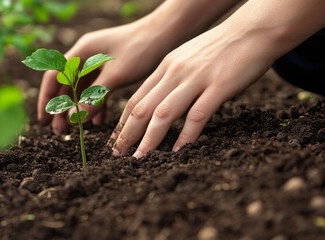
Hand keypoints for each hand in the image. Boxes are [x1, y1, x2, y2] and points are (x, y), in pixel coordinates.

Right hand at [38, 20, 175, 133]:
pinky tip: (97, 121)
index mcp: (82, 51)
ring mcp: (99, 62)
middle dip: (61, 108)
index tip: (44, 120)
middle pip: (66, 84)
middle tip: (59, 131)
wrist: (167, 33)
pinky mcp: (112, 68)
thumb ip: (93, 97)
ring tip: (75, 129)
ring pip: (81, 89)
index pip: (54, 75)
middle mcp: (87, 55)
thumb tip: (74, 119)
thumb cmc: (140, 49)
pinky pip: (97, 89)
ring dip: (77, 108)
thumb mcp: (115, 76)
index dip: (47, 98)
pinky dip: (95, 104)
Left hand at [110, 24, 276, 157]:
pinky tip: (177, 151)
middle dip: (127, 134)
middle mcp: (175, 72)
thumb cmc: (221, 48)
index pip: (136, 98)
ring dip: (149, 139)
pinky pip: (197, 115)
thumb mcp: (187, 58)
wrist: (253, 30)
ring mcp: (196, 79)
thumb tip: (162, 106)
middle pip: (143, 107)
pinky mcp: (218, 86)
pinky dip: (185, 136)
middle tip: (117, 154)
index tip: (115, 140)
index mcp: (165, 67)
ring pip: (164, 113)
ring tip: (140, 158)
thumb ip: (173, 79)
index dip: (123, 122)